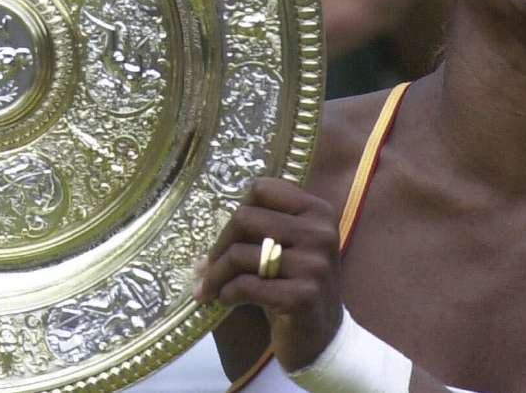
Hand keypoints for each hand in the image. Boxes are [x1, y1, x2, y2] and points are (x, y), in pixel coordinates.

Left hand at [195, 178, 343, 371]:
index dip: (237, 211)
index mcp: (318, 211)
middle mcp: (320, 232)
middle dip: (218, 246)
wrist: (323, 336)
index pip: (262, 189)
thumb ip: (260, 229)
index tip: (230, 237)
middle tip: (207, 268)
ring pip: (240, 254)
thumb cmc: (297, 285)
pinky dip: (227, 293)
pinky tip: (226, 301)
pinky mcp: (302, 297)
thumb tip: (203, 249)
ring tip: (210, 288)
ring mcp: (314, 265)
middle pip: (245, 218)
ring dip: (216, 275)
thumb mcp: (290, 247)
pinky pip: (245, 285)